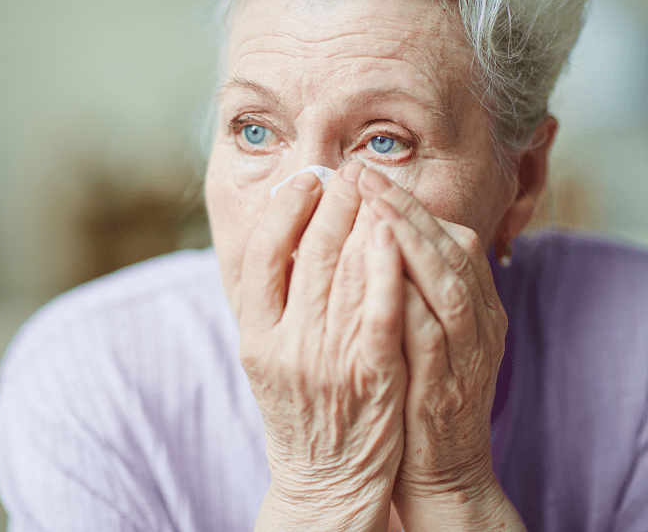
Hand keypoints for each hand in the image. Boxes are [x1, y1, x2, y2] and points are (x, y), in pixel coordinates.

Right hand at [239, 161, 406, 530]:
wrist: (324, 478)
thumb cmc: (298, 410)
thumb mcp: (267, 357)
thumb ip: (272, 303)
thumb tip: (285, 237)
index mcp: (254, 335)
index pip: (262, 257)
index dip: (285, 211)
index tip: (307, 179)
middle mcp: (284, 344)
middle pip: (307, 255)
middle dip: (332, 204)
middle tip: (349, 170)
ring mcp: (327, 360)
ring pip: (344, 274)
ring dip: (362, 221)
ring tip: (375, 188)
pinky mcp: (371, 374)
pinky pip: (379, 312)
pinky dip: (385, 269)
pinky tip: (394, 233)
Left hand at [357, 166, 523, 529]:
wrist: (438, 463)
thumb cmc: (417, 386)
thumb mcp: (420, 328)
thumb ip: (406, 283)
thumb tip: (364, 231)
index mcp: (474, 302)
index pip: (448, 238)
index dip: (409, 205)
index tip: (368, 175)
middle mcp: (480, 321)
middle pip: (450, 251)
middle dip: (407, 210)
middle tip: (365, 176)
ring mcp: (470, 354)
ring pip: (449, 286)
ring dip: (412, 244)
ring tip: (374, 208)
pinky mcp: (449, 387)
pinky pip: (434, 338)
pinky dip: (412, 302)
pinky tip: (382, 274)